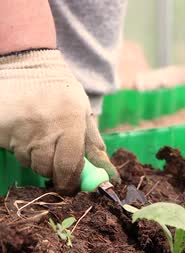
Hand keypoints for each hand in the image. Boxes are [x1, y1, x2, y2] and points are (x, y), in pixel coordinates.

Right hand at [0, 49, 118, 192]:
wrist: (27, 65)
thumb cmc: (61, 91)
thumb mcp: (83, 112)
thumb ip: (92, 142)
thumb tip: (105, 172)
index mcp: (70, 123)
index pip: (69, 165)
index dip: (70, 181)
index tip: (70, 186)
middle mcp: (45, 127)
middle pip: (47, 168)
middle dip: (53, 169)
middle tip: (54, 158)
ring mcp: (20, 128)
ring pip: (29, 161)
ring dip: (36, 157)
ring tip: (39, 135)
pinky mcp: (1, 129)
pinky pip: (12, 150)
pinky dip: (19, 147)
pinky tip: (24, 131)